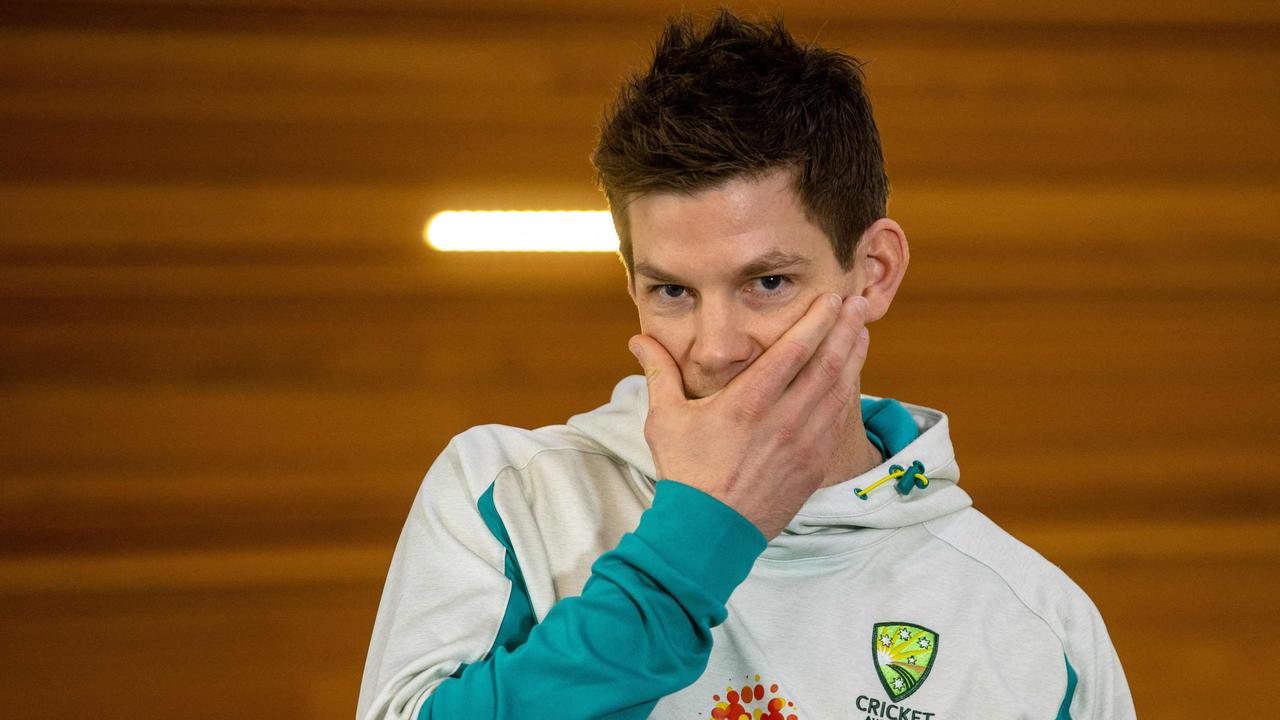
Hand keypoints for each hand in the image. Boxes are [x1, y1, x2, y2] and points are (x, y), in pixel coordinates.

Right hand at [628, 293, 871, 539]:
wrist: (709, 532)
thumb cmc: (686, 474)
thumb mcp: (665, 420)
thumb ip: (659, 373)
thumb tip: (638, 339)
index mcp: (748, 402)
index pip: (793, 349)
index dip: (816, 320)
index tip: (830, 299)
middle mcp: (783, 419)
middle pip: (826, 363)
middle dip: (845, 328)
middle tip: (856, 302)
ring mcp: (803, 443)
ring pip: (839, 390)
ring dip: (854, 356)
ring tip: (861, 330)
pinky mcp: (814, 464)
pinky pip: (838, 420)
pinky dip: (848, 393)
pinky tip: (852, 376)